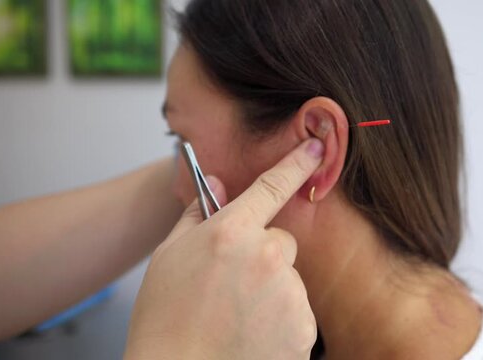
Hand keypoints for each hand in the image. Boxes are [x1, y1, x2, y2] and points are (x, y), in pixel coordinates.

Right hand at [124, 138, 324, 359]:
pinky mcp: (304, 328)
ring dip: (271, 290)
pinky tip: (252, 334)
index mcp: (232, 231)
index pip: (272, 186)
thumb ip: (197, 214)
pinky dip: (281, 320)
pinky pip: (297, 310)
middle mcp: (267, 256)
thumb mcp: (169, 257)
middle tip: (232, 284)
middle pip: (282, 241)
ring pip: (288, 278)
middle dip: (263, 255)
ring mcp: (289, 293)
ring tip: (236, 316)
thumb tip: (215, 182)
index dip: (297, 162)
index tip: (317, 146)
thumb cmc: (165, 319)